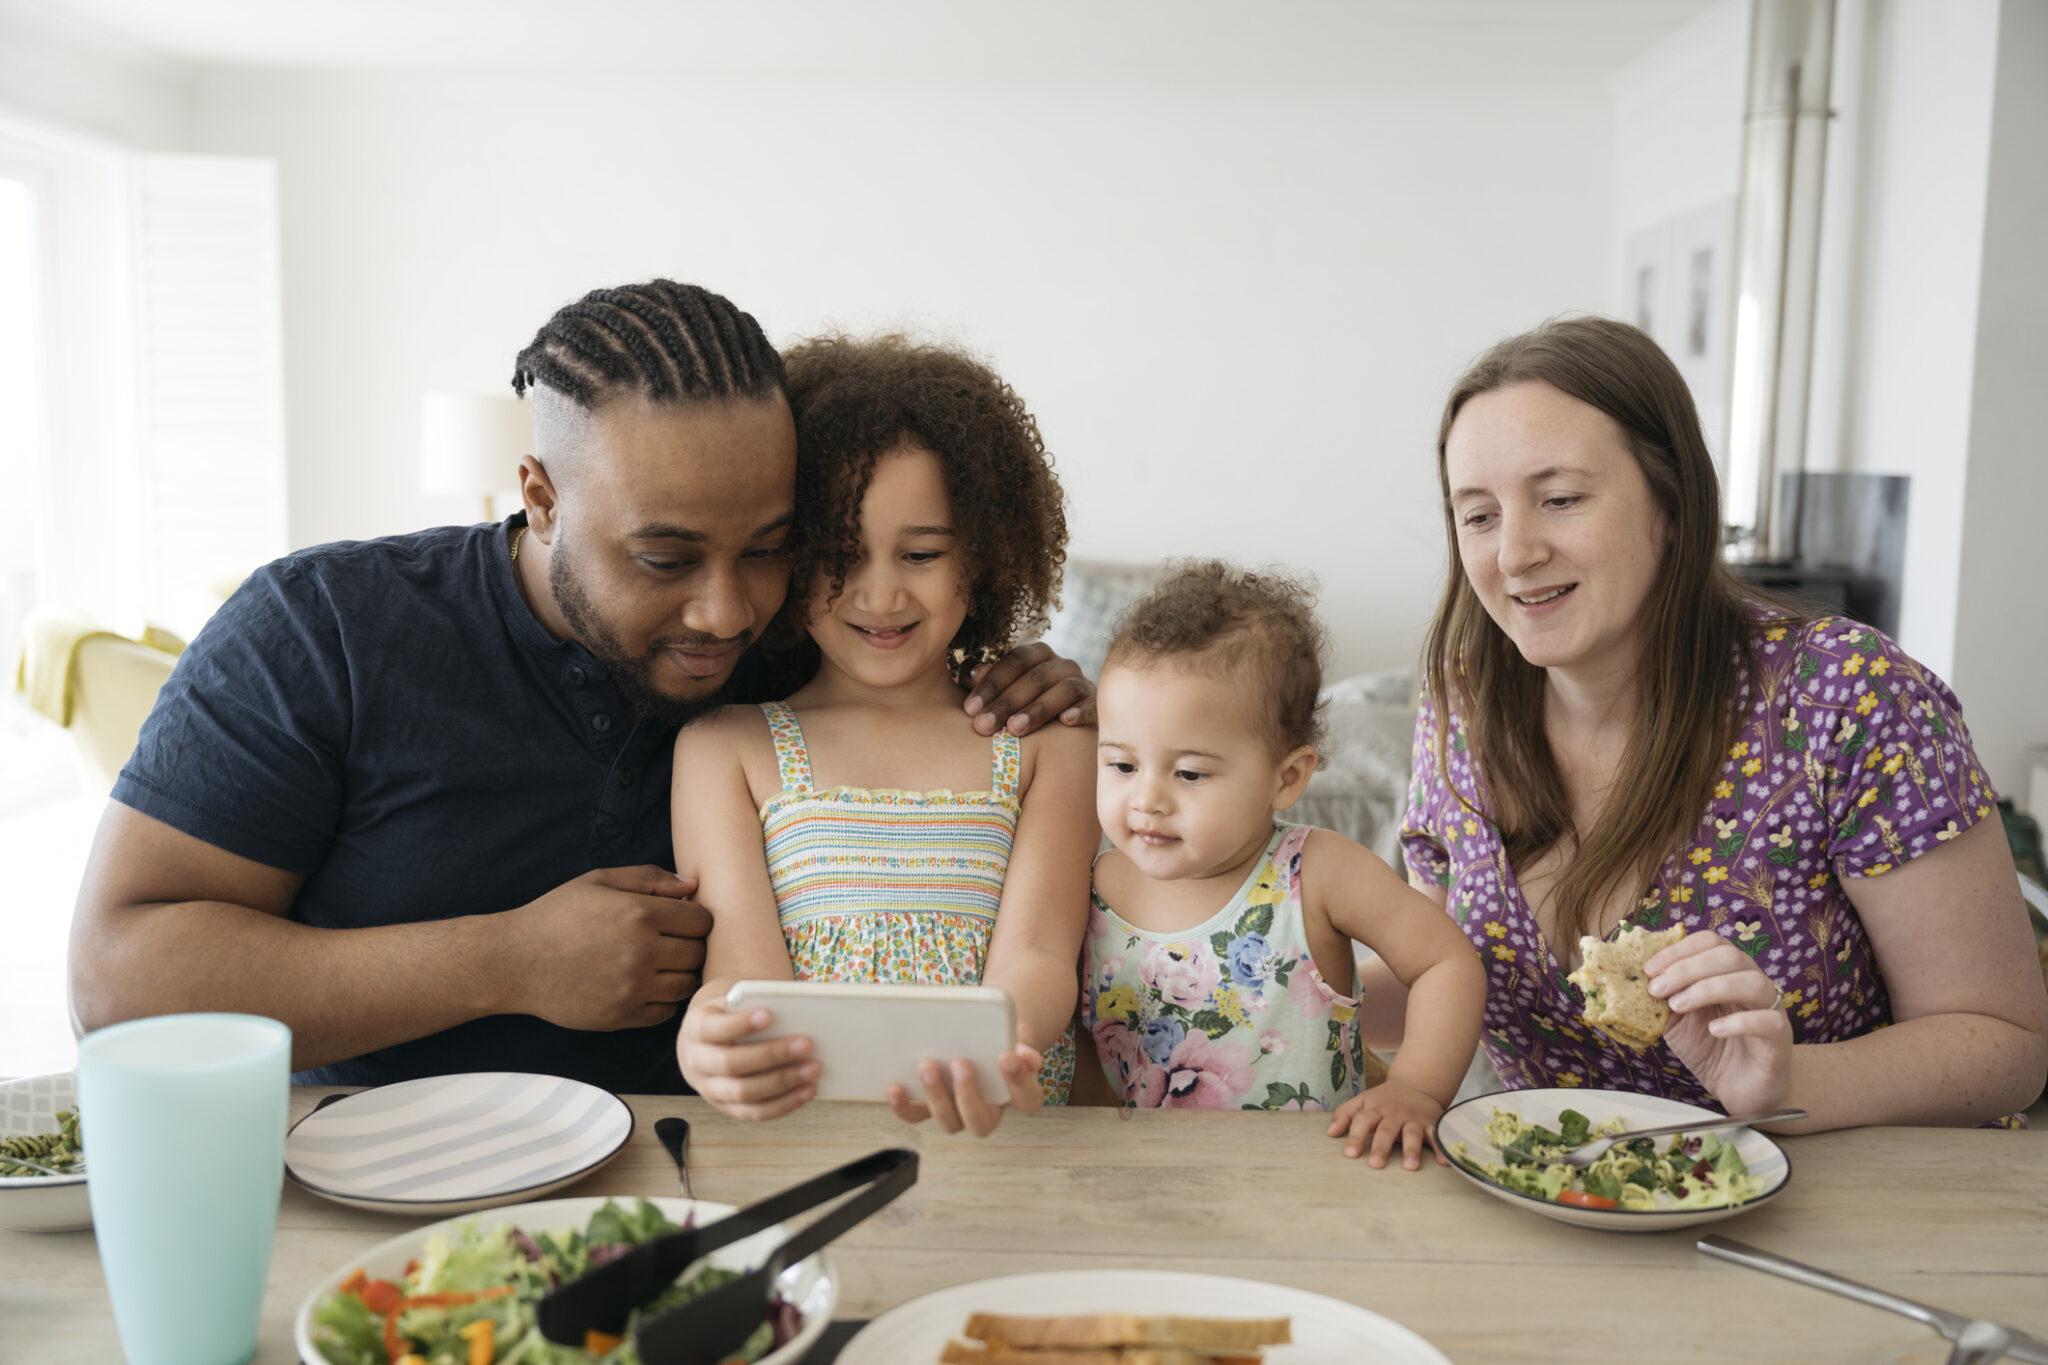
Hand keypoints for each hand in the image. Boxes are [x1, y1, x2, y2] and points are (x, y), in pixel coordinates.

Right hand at [502, 866, 709, 1030]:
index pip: (702, 921)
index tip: (680, 920)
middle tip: (670, 942)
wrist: (515, 961)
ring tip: (659, 965)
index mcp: (640, 914)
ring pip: (686, 985)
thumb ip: (649, 878)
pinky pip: (665, 1012)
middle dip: (689, 945)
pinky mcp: (622, 1016)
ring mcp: (633, 988)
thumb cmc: (556, 915)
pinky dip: (662, 1000)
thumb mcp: (599, 881)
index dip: (695, 919)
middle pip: (698, 954)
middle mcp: (642, 952)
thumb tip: (692, 886)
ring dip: (679, 974)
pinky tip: (644, 986)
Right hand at [677, 998, 819, 1120]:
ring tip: (813, 1069)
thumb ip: (753, 1005)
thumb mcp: (732, 1004)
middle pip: (731, 1063)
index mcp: (696, 1029)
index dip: (739, 1024)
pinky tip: (808, 1090)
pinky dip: (785, 1103)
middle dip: (771, 1054)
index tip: (769, 1015)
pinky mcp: (728, 1108)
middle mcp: (697, 1062)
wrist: (704, 1042)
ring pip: (744, 1092)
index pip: (712, 1028)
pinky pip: (756, 1112)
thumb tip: (798, 1012)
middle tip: (806, 1044)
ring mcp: (710, 1089)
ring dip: (783, 1082)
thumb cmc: (729, 1016)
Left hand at [885, 1044, 1043, 1135]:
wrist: (981, 1036)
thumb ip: (1020, 1041)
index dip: (1019, 1082)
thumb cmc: (997, 1037)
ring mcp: (957, 1112)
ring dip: (936, 1097)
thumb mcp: (1013, 1033)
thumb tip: (1025, 1055)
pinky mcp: (929, 1107)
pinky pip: (916, 1115)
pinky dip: (903, 1105)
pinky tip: (895, 1086)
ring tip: (927, 1066)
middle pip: (981, 1122)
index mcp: (1014, 1093)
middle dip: (969, 1095)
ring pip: (949, 1122)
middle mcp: (987, 1111)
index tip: (1007, 1056)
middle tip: (961, 1063)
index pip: (1027, 1098)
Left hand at [965, 642, 1093, 735]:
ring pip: (1063, 689)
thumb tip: (971, 675)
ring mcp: (1082, 684)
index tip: (969, 710)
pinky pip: (1090, 704)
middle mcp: (1062, 665)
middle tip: (983, 726)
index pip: (1015, 661)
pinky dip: (1079, 711)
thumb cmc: (1027, 711)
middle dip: (1006, 702)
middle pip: (1035, 677)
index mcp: (1038, 656)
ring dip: (1037, 709)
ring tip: (1014, 729)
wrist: (1068, 735)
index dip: (991, 684)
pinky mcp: (1096, 706)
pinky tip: (1064, 722)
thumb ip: (990, 684)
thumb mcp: (1006, 696)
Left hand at [1327, 1077, 1446, 1169]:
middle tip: (1376, 1164)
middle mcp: (1395, 1114)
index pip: (1363, 1120)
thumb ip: (1345, 1114)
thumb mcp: (1363, 1101)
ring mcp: (1414, 1119)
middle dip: (1381, 1147)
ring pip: (1412, 1134)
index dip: (1356, 1136)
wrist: (1416, 1084)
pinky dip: (1442, 1148)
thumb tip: (1330, 1133)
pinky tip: (1444, 1162)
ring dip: (1411, 1150)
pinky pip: (1437, 1136)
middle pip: (1386, 1130)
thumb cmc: (1384, 1099)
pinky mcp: (1432, 1124)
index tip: (1350, 1154)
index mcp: (1376, 1108)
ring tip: (1410, 1167)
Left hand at [1647, 930, 1792, 1114]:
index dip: (1678, 950)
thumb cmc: (1710, 1049)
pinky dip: (1738, 1022)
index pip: (1710, 942)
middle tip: (1657, 989)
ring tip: (1678, 1006)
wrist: (1740, 1090)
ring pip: (1750, 982)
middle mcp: (1753, 983)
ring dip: (1708, 989)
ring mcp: (1771, 1009)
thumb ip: (1662, 999)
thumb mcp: (1676, 1022)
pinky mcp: (1780, 1038)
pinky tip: (1714, 1030)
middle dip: (1687, 968)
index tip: (1649, 968)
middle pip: (1729, 955)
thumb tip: (1635, 980)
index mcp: (1728, 972)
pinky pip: (1767, 1020)